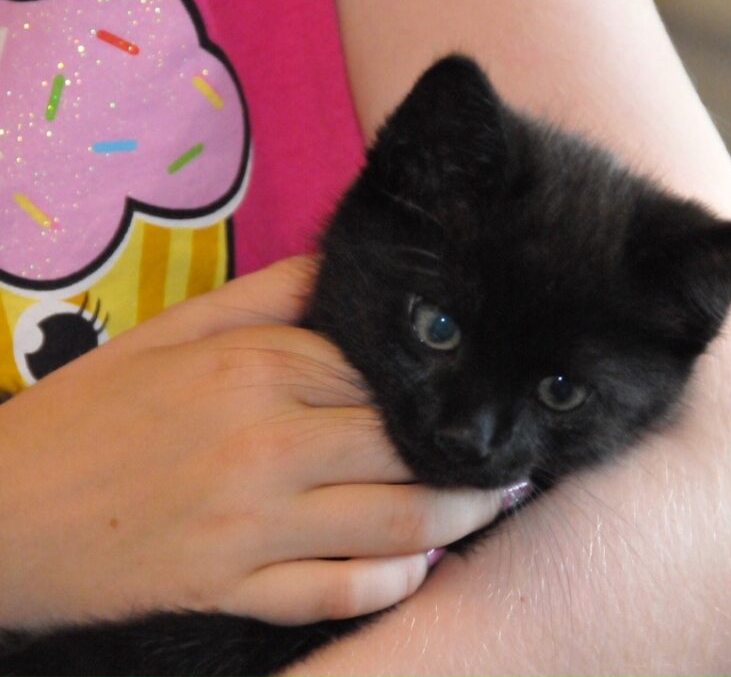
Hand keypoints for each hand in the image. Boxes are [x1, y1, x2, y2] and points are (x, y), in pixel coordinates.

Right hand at [0, 256, 507, 629]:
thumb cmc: (86, 415)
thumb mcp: (167, 333)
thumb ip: (265, 299)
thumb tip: (343, 272)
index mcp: (253, 367)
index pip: (384, 373)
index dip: (441, 385)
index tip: (479, 390)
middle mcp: (266, 442)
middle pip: (407, 444)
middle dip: (471, 452)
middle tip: (511, 451)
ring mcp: (250, 524)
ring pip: (397, 522)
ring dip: (463, 516)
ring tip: (495, 502)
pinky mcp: (229, 588)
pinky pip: (340, 592)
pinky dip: (394, 583)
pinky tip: (421, 567)